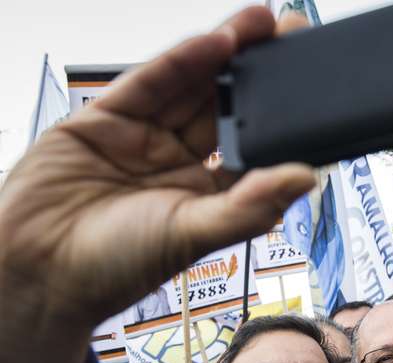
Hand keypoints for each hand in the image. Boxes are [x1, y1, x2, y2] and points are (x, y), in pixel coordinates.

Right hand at [0, 7, 313, 362]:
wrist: (36, 268)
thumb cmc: (117, 266)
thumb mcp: (193, 234)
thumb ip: (250, 205)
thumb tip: (309, 178)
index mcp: (209, 198)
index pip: (254, 150)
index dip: (283, 120)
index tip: (315, 92)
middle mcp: (181, 166)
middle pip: (227, 109)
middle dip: (259, 74)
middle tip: (295, 36)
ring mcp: (144, 139)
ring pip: (192, 88)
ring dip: (227, 54)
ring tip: (264, 23)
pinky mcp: (106, 118)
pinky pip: (152, 83)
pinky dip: (183, 60)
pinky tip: (217, 40)